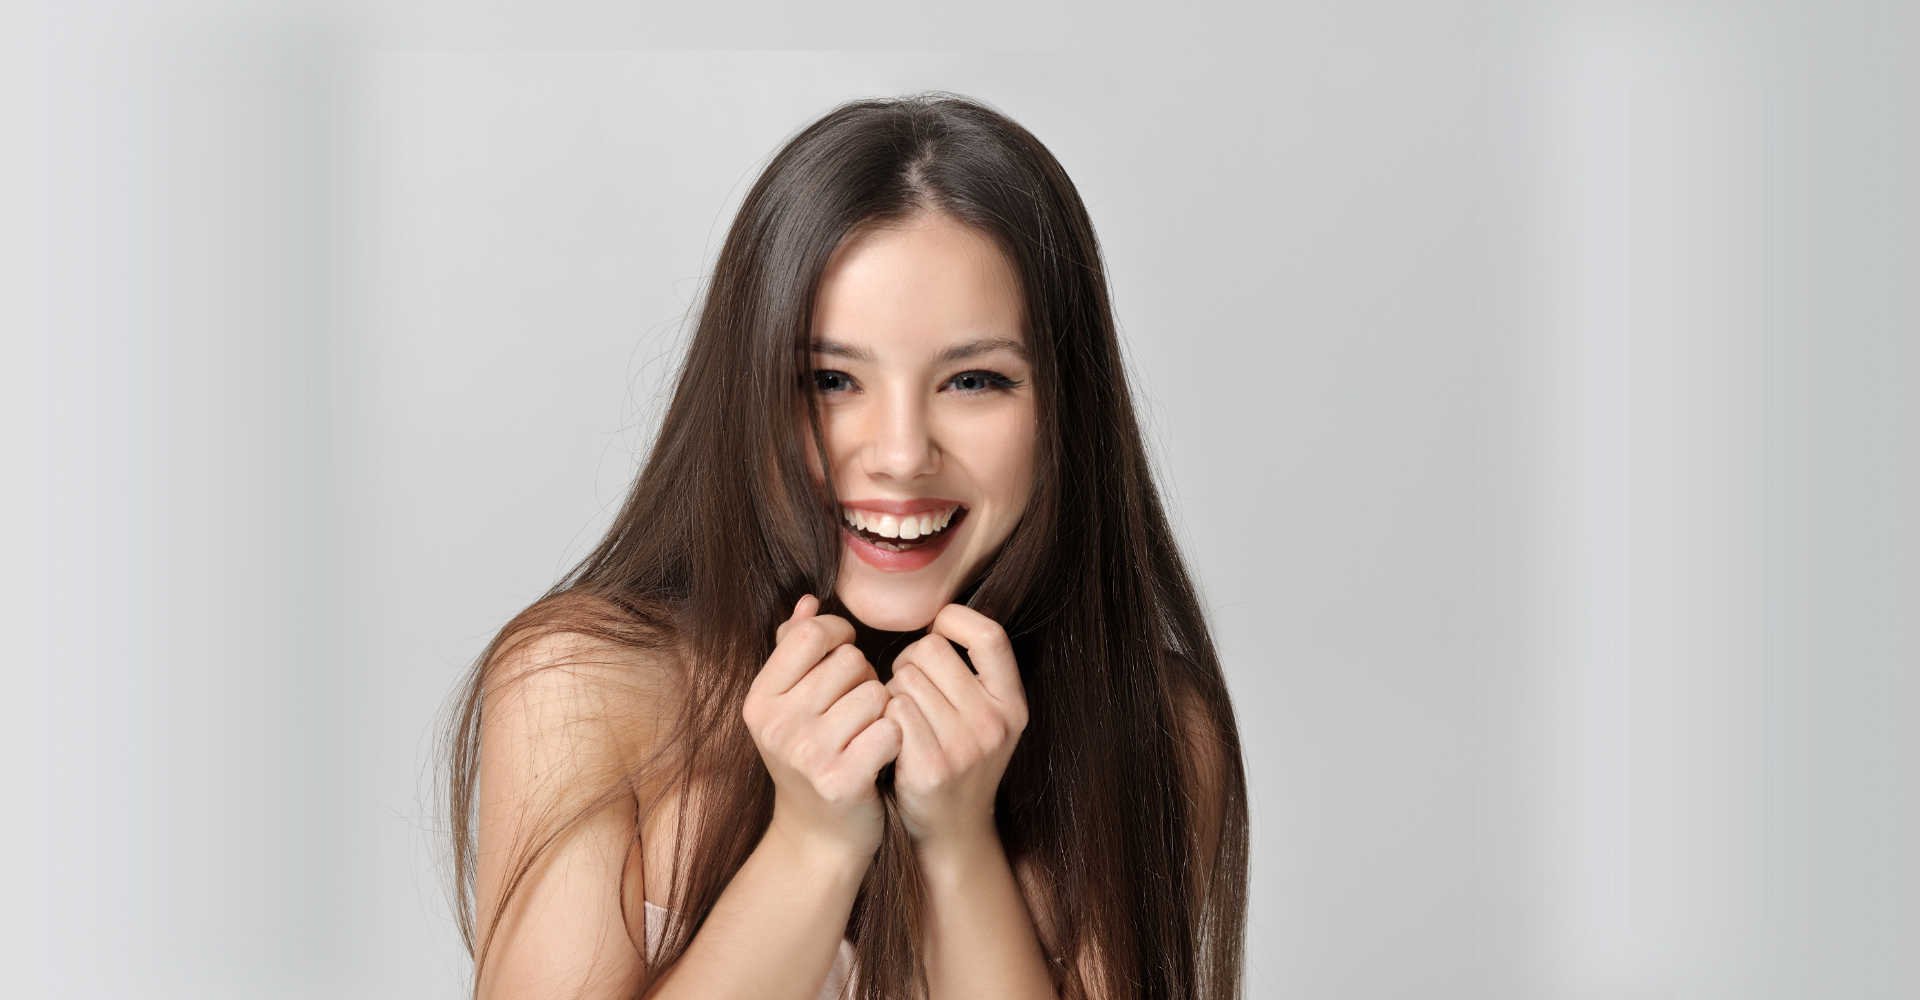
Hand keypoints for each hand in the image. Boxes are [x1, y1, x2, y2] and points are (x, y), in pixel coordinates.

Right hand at [743, 594, 902, 864]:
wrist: (819, 840)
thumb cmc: (812, 760)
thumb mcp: (790, 707)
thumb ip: (793, 651)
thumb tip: (806, 601)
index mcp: (760, 700)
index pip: (810, 633)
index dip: (839, 636)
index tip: (846, 657)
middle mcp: (776, 726)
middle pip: (848, 661)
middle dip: (864, 678)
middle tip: (858, 708)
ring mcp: (806, 755)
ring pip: (875, 693)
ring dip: (883, 709)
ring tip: (868, 732)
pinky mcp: (841, 782)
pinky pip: (890, 729)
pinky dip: (895, 739)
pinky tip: (882, 755)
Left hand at [882, 604, 1028, 848]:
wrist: (954, 831)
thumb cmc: (960, 759)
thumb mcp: (988, 717)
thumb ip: (973, 671)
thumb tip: (939, 615)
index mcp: (1012, 703)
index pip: (990, 635)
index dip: (956, 621)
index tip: (938, 633)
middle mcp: (995, 723)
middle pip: (932, 650)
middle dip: (910, 660)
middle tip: (908, 687)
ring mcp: (965, 747)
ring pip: (905, 678)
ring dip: (891, 689)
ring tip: (900, 714)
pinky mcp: (932, 767)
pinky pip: (892, 708)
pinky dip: (882, 714)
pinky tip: (888, 732)